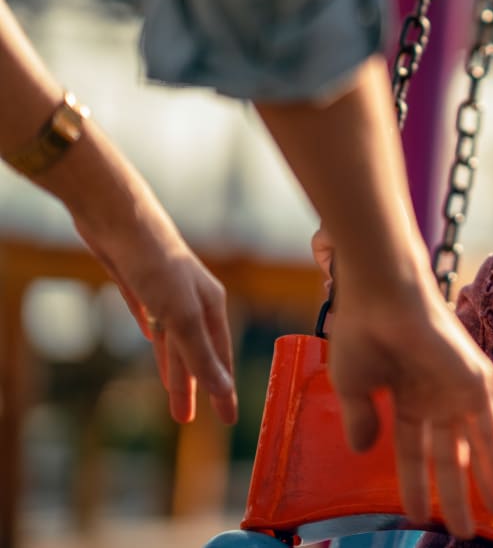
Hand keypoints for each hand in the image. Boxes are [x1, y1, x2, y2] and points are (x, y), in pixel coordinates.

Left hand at [77, 220, 237, 424]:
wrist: (119, 219)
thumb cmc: (156, 264)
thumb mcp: (180, 315)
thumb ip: (200, 354)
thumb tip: (221, 390)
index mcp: (210, 306)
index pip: (219, 358)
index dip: (222, 390)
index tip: (227, 420)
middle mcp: (193, 300)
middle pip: (196, 352)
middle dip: (193, 386)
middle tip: (187, 419)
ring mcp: (166, 292)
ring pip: (173, 339)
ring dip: (173, 368)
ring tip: (170, 397)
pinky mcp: (139, 284)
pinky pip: (152, 318)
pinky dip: (156, 335)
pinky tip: (152, 340)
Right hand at [312, 228, 492, 538]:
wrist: (379, 296)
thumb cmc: (362, 331)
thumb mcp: (354, 387)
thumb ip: (362, 420)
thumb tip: (364, 452)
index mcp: (407, 397)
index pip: (414, 451)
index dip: (414, 484)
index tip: (413, 515)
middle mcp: (437, 396)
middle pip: (448, 456)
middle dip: (452, 495)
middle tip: (459, 531)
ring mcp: (458, 389)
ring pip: (475, 448)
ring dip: (483, 486)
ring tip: (488, 522)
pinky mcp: (476, 380)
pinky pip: (491, 429)